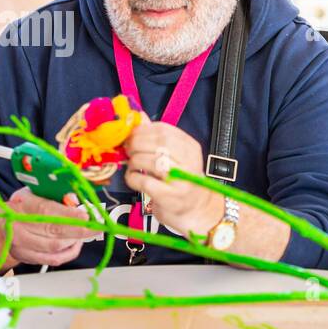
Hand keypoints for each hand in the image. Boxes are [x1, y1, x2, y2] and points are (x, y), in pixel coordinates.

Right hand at [4, 186, 95, 266]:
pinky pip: (53, 259)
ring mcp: (21, 245)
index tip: (86, 215)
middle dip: (79, 229)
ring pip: (55, 247)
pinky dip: (69, 252)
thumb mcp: (33, 192)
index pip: (46, 211)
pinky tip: (76, 243)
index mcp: (20, 206)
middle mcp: (19, 227)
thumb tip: (73, 199)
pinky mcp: (27, 257)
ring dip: (75, 240)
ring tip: (86, 232)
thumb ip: (53, 194)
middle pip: (53, 231)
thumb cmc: (20, 206)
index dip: (69, 214)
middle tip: (96, 226)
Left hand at [123, 121, 220, 236]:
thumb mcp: (175, 157)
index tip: (132, 137)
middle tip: (128, 151)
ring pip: (150, 161)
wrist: (199, 211)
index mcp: (190, 148)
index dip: (142, 131)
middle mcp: (189, 162)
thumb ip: (157, 138)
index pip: (164, 130)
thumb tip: (139, 117)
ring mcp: (181, 180)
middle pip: (158, 143)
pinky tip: (134, 179)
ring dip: (134, 162)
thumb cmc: (183, 183)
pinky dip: (132, 179)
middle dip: (136, 145)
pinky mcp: (170, 197)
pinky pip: (144, 182)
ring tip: (133, 167)